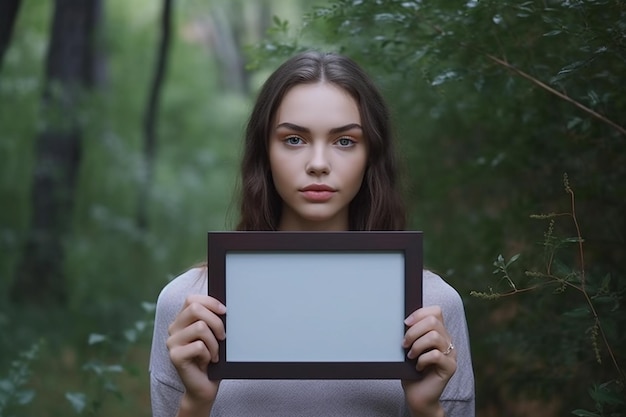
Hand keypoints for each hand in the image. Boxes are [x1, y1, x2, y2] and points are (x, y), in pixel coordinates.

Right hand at [166, 294, 225, 414]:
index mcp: (181, 320)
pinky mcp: (174, 356)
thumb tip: (224, 307)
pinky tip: (207, 362)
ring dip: (214, 342)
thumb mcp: (213, 334)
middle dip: (216, 321)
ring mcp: (172, 342)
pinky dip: (210, 354)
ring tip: (214, 353)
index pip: (192, 299)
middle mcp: (173, 328)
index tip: (224, 312)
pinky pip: (199, 346)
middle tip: (223, 337)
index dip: (210, 302)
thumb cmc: (211, 358)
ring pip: (200, 327)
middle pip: (195, 309)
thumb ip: (212, 319)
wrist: (205, 386)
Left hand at [401, 305, 456, 416]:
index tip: (405, 323)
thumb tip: (403, 320)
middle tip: (404, 343)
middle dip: (414, 331)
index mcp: (439, 333)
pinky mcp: (450, 367)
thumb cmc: (411, 370)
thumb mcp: (409, 348)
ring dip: (417, 345)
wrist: (417, 395)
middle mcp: (447, 341)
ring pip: (434, 336)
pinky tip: (418, 366)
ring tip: (410, 356)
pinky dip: (422, 359)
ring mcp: (451, 354)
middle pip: (433, 321)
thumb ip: (412, 334)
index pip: (436, 311)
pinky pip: (436, 355)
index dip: (419, 313)